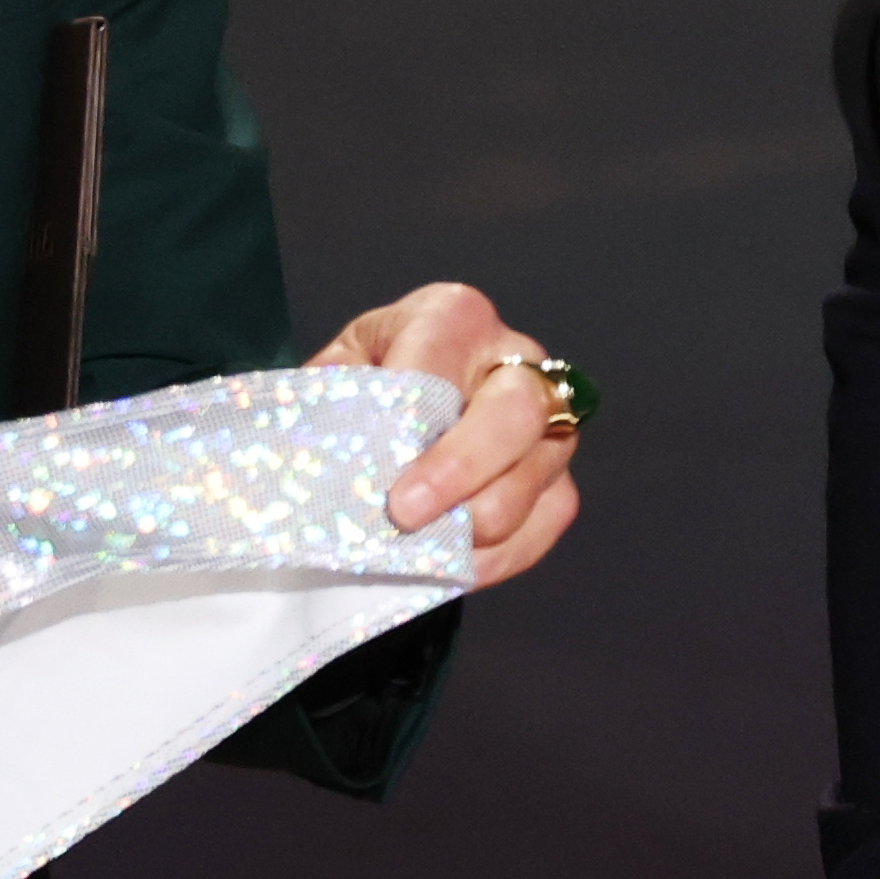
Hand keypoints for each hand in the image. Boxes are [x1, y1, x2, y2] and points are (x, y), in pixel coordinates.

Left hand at [309, 278, 583, 586]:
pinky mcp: (558, 476)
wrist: (403, 410)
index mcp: (451, 317)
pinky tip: (456, 561)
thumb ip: (331, 399)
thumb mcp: (337, 372)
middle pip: (515, 409)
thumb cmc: (370, 385)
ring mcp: (547, 420)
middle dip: (460, 467)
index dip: (413, 411)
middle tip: (406, 513)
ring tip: (424, 546)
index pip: (442, 353)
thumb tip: (320, 448)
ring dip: (477, 520)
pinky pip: (548, 517)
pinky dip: (502, 551)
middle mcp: (514, 359)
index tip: (382, 464)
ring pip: (535, 471)